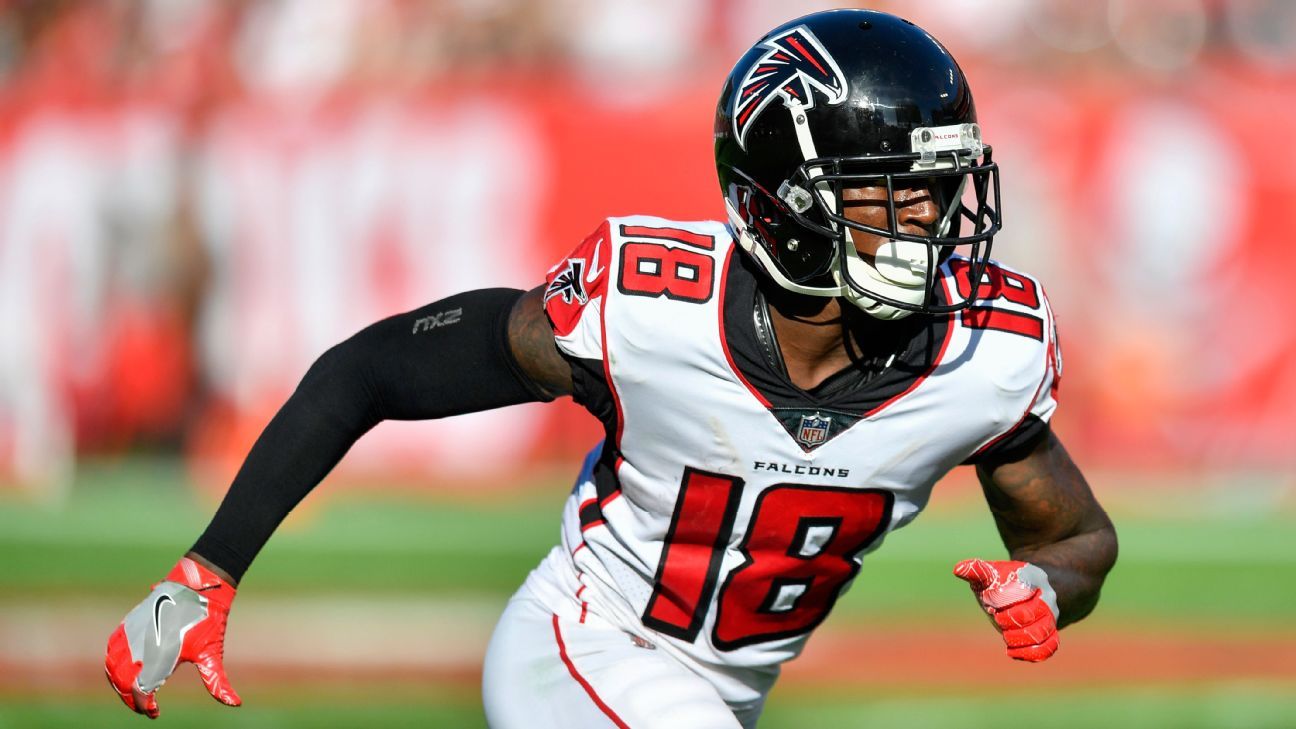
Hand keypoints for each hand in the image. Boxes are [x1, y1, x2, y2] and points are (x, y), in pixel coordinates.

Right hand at [105, 557, 240, 717]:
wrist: (197, 585)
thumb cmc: (207, 620)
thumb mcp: (212, 652)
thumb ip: (217, 682)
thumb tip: (236, 704)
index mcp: (161, 657)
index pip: (141, 692)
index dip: (145, 706)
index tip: (154, 712)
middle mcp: (142, 647)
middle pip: (124, 684)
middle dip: (131, 699)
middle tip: (144, 706)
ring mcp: (132, 634)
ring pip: (113, 669)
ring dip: (119, 684)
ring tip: (134, 692)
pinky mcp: (128, 624)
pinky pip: (110, 650)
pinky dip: (112, 666)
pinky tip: (124, 672)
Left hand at [953, 558, 1059, 661]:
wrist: (1024, 592)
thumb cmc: (1002, 583)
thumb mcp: (990, 574)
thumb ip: (976, 570)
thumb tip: (958, 569)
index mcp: (1033, 576)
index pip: (1024, 585)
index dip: (1004, 595)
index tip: (989, 598)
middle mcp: (1047, 596)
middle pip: (1034, 611)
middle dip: (1011, 618)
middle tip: (997, 617)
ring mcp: (1051, 616)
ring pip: (1042, 632)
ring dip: (1019, 637)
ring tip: (1005, 634)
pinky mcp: (1049, 634)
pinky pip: (1048, 647)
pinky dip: (1029, 653)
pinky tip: (1011, 651)